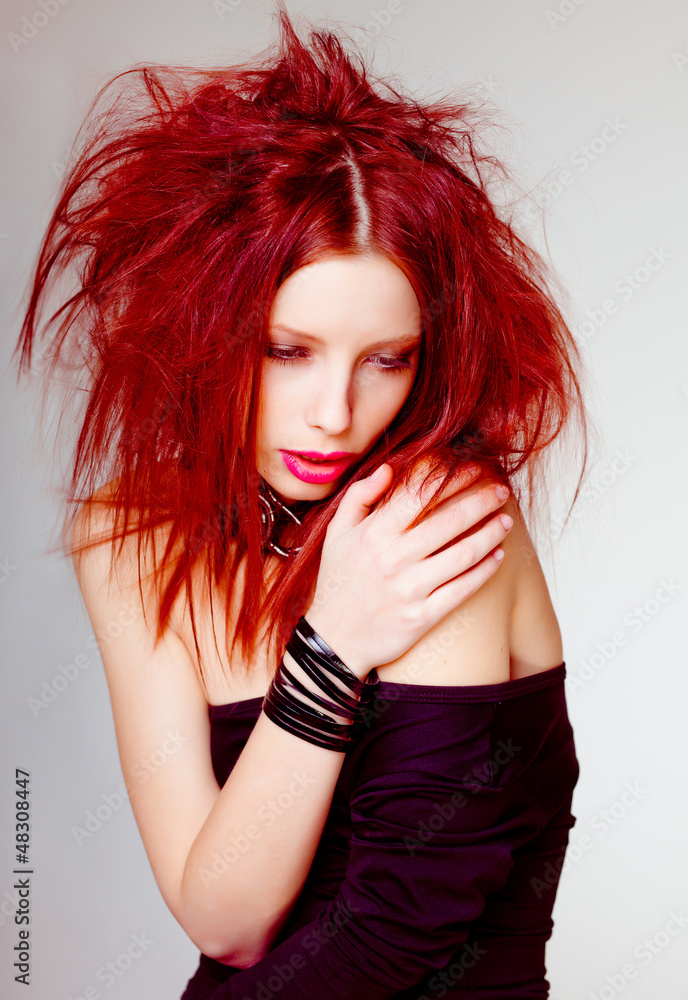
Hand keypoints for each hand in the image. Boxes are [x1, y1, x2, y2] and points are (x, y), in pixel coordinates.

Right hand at [303, 459, 512, 677]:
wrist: (334, 639)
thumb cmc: (338, 581)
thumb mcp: (336, 533)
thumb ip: (360, 496)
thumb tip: (388, 468)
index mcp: (374, 534)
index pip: (421, 495)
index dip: (452, 478)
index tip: (474, 469)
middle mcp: (393, 559)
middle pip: (449, 521)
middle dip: (481, 501)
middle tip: (501, 491)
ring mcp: (410, 589)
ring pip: (463, 555)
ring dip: (490, 534)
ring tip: (505, 521)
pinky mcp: (422, 616)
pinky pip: (462, 589)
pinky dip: (484, 571)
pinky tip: (498, 557)